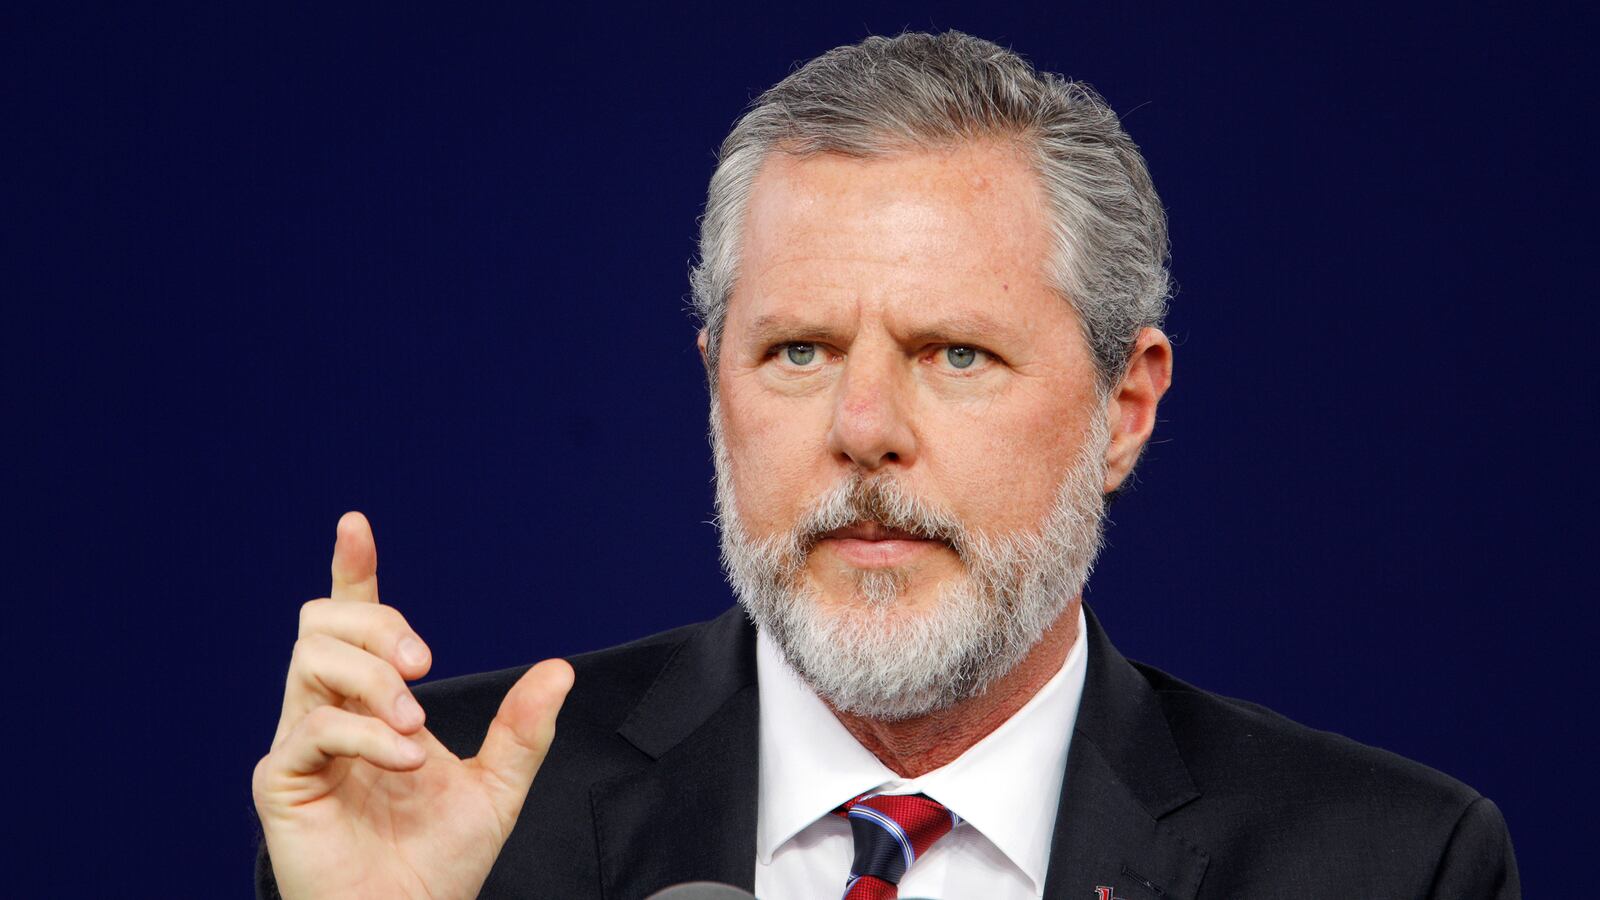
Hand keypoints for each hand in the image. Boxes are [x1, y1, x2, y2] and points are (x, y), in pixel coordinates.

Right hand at [252, 512, 572, 899]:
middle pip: (324, 622)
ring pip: (313, 659)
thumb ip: (523, 728)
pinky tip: (404, 758)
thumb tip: (559, 670)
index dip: (352, 570)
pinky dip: (367, 735)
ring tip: (415, 728)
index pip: (354, 621)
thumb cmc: (439, 862)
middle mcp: (330, 712)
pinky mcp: (282, 780)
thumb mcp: (497, 787)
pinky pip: (314, 727)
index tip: (356, 524)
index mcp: (373, 703)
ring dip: (374, 680)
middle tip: (423, 664)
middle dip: (377, 623)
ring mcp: (301, 744)